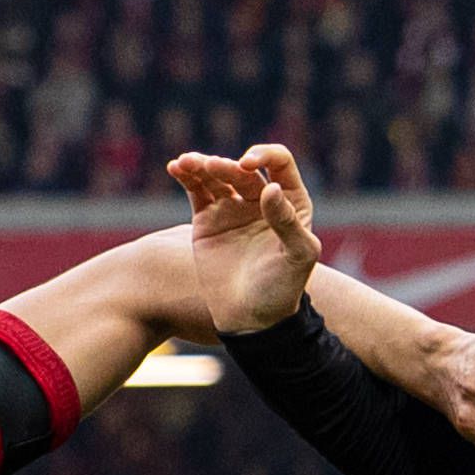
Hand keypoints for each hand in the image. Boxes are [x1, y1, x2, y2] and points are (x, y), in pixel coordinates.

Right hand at [168, 143, 321, 332]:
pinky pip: (196, 191)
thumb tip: (270, 187)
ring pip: (216, 176)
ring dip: (201, 165)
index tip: (247, 164)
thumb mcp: (298, 257)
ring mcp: (233, 208)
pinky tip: (176, 167)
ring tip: (187, 163)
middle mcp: (261, 200)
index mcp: (290, 202)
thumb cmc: (282, 289)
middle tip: (211, 167)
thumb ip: (287, 222)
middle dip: (225, 165)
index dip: (265, 155)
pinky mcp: (207, 220)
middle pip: (242, 170)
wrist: (250, 319)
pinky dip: (186, 177)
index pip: (280, 163)